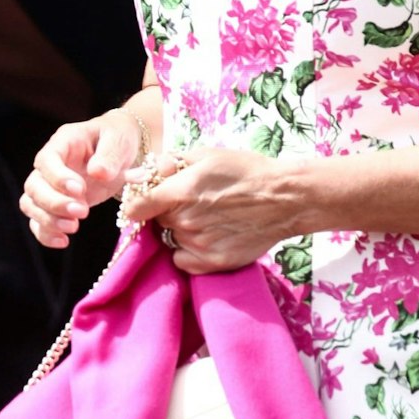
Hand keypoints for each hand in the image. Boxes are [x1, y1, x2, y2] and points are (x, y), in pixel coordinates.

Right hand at [20, 105, 153, 246]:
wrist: (119, 150)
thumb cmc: (118, 139)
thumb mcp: (119, 140)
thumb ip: (110, 155)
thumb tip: (97, 172)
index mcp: (63, 142)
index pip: (47, 160)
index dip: (58, 177)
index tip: (80, 190)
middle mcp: (49, 164)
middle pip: (34, 186)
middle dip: (55, 203)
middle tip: (82, 212)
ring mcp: (49, 185)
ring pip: (30, 204)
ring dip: (48, 220)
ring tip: (74, 227)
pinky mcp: (54, 205)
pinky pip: (37, 221)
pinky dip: (46, 234)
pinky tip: (63, 241)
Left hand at [129, 148, 303, 274]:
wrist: (285, 198)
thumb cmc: (246, 171)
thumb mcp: (206, 156)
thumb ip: (166, 166)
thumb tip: (132, 177)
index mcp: (179, 192)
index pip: (136, 208)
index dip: (138, 205)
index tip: (146, 204)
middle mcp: (185, 221)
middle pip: (157, 222)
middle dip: (167, 213)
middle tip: (194, 203)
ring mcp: (198, 244)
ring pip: (171, 239)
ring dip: (181, 231)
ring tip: (210, 218)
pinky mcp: (212, 263)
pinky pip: (183, 261)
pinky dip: (189, 252)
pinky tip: (210, 237)